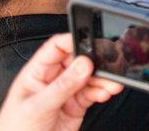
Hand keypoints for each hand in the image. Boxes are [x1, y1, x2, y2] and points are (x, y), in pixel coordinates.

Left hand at [0, 34, 122, 130]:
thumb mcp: (37, 107)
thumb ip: (62, 86)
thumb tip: (84, 64)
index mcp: (36, 73)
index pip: (57, 48)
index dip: (74, 41)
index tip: (92, 41)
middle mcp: (52, 80)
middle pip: (78, 61)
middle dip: (95, 62)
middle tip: (108, 65)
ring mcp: (66, 93)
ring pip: (89, 78)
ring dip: (103, 79)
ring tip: (112, 83)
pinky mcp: (76, 106)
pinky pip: (93, 93)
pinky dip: (103, 92)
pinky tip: (105, 93)